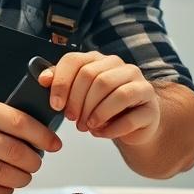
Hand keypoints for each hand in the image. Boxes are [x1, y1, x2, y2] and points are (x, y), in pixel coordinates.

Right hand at [0, 94, 62, 193]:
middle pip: (17, 152)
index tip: (53, 144)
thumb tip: (38, 134)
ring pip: (6, 174)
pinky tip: (3, 185)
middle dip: (34, 162)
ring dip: (21, 179)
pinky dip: (3, 190)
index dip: (43, 136)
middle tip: (35, 163)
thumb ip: (2, 117)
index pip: (21, 123)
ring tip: (22, 176)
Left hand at [38, 52, 159, 145]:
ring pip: (115, 94)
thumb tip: (43, 79)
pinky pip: (129, 117)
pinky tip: (101, 133)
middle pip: (94, 77)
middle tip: (73, 120)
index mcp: (101, 60)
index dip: (62, 83)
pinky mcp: (151, 108)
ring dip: (96, 114)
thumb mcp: (80, 94)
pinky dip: (111, 129)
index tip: (55, 105)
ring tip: (87, 126)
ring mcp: (140, 85)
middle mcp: (122, 68)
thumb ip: (62, 83)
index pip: (75, 61)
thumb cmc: (103, 108)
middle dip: (78, 102)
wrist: (134, 126)